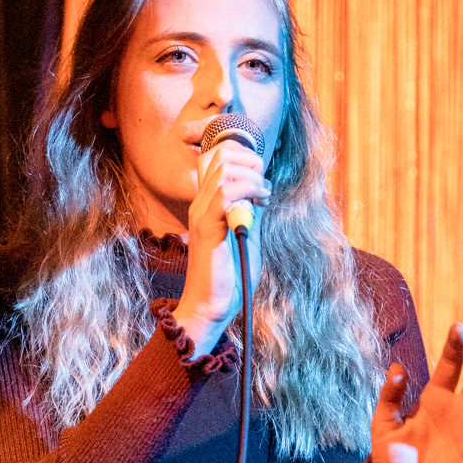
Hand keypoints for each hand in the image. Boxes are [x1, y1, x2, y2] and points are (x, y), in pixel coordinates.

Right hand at [173, 141, 269, 354]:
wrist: (210, 306)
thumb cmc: (228, 276)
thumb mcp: (246, 236)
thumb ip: (250, 214)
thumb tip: (262, 193)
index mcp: (206, 205)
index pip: (214, 159)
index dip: (242, 157)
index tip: (260, 180)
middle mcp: (199, 204)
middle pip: (219, 155)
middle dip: (249, 161)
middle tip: (263, 185)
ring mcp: (201, 214)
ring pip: (224, 169)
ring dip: (252, 176)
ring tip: (263, 195)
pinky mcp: (207, 228)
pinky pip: (226, 193)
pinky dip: (249, 190)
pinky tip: (261, 203)